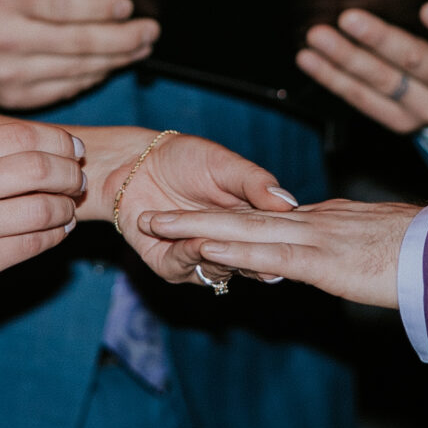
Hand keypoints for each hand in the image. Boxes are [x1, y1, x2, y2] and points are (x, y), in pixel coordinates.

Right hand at [0, 0, 157, 110]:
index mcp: (6, 2)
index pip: (65, 8)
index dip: (103, 8)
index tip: (131, 6)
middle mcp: (7, 42)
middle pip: (80, 45)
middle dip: (124, 39)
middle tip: (151, 31)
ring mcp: (9, 76)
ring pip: (78, 71)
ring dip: (116, 61)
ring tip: (141, 47)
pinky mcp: (13, 98)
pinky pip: (65, 89)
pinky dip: (91, 77)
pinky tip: (108, 65)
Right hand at [0, 122, 86, 317]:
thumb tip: (43, 148)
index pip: (24, 135)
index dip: (60, 143)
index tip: (74, 152)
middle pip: (41, 168)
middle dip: (70, 175)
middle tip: (77, 183)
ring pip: (44, 208)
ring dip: (66, 209)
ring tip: (66, 210)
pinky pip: (33, 244)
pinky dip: (54, 236)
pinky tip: (54, 232)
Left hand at [99, 132, 297, 287]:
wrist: (137, 162)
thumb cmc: (185, 158)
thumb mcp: (226, 164)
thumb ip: (255, 183)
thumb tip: (289, 203)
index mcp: (251, 222)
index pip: (272, 241)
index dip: (281, 245)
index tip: (290, 247)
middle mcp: (229, 245)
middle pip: (248, 262)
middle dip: (251, 259)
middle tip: (258, 256)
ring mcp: (200, 258)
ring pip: (217, 269)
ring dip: (215, 255)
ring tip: (210, 240)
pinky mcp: (171, 265)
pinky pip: (184, 268)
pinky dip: (188, 255)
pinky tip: (189, 240)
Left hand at [139, 199, 418, 310]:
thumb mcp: (384, 248)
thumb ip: (356, 249)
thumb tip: (342, 258)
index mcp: (329, 221)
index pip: (269, 220)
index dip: (228, 219)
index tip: (196, 223)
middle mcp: (315, 223)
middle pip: (243, 217)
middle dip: (194, 216)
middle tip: (153, 214)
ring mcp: (317, 239)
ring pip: (245, 229)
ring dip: (197, 228)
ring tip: (156, 224)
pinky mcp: (324, 260)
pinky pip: (271, 252)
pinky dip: (236, 249)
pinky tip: (207, 248)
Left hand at [299, 4, 427, 134]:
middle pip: (415, 62)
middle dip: (379, 39)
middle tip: (349, 18)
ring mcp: (426, 108)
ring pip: (381, 82)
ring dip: (345, 58)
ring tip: (318, 37)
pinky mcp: (401, 122)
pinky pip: (362, 99)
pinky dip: (332, 78)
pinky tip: (310, 60)